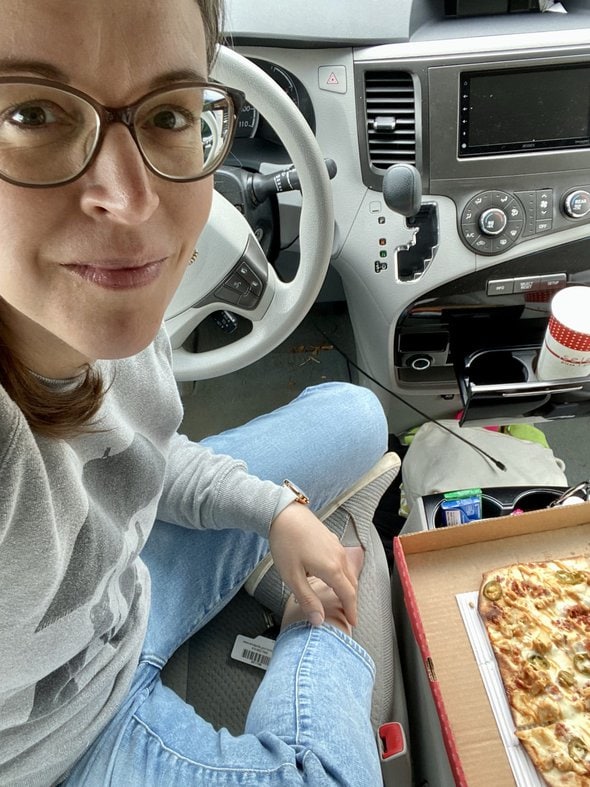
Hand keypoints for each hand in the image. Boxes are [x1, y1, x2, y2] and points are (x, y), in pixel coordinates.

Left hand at [268, 502, 360, 626]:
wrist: (284, 513)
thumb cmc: (286, 544)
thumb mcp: (293, 577)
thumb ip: (307, 599)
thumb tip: (319, 620)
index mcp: (332, 569)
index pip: (348, 595)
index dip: (351, 611)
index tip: (353, 622)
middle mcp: (339, 558)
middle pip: (352, 584)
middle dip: (351, 600)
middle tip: (348, 614)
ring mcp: (337, 547)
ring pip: (349, 571)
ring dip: (348, 586)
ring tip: (341, 597)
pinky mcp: (332, 539)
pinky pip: (343, 561)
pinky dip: (343, 573)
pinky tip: (332, 575)